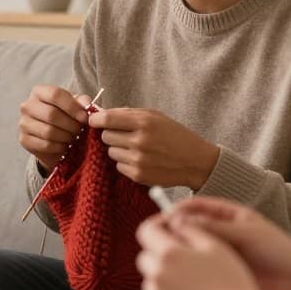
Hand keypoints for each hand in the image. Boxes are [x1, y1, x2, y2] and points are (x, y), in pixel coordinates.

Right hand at [18, 85, 91, 168]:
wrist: (53, 137)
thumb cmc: (65, 116)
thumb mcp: (75, 106)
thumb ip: (82, 102)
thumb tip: (86, 105)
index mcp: (39, 92)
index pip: (55, 95)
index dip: (72, 107)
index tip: (85, 118)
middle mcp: (28, 105)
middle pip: (51, 114)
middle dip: (70, 125)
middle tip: (79, 130)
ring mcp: (24, 123)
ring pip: (48, 131)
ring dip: (65, 137)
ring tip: (73, 138)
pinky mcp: (24, 139)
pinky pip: (45, 145)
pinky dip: (59, 147)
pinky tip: (64, 145)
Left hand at [88, 108, 219, 187]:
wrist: (196, 161)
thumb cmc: (175, 135)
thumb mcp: (156, 117)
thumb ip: (128, 114)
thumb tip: (100, 114)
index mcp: (144, 122)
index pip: (107, 119)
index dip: (96, 120)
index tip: (94, 121)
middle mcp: (140, 141)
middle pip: (105, 136)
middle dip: (112, 134)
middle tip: (125, 135)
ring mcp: (138, 160)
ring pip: (111, 152)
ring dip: (119, 149)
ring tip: (137, 148)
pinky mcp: (138, 175)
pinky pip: (119, 166)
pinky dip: (126, 163)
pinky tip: (141, 160)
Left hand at [136, 212, 274, 289]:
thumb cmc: (231, 281)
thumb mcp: (215, 245)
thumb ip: (189, 229)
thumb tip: (175, 223)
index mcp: (168, 253)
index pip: (145, 230)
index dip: (156, 225)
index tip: (168, 228)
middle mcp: (155, 274)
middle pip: (145, 255)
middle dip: (159, 252)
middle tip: (183, 257)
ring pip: (150, 277)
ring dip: (162, 274)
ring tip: (189, 280)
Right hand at [167, 197, 290, 289]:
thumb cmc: (277, 251)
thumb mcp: (247, 234)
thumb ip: (214, 227)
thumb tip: (179, 221)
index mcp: (229, 213)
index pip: (195, 206)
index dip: (177, 210)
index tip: (164, 220)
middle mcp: (221, 229)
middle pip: (189, 225)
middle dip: (173, 231)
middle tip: (159, 240)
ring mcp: (219, 249)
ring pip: (191, 245)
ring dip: (179, 249)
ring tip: (168, 257)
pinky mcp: (219, 268)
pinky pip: (198, 263)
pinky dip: (188, 265)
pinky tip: (180, 272)